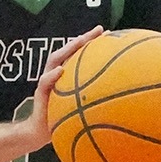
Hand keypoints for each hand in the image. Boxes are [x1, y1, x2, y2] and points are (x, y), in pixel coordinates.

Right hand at [18, 26, 105, 148]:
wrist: (41, 132)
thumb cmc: (64, 118)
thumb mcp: (81, 106)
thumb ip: (93, 97)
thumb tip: (119, 95)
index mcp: (68, 74)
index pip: (80, 54)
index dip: (94, 42)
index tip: (111, 33)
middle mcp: (57, 73)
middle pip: (69, 50)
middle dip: (84, 38)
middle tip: (99, 30)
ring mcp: (48, 81)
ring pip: (55, 59)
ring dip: (67, 49)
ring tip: (79, 41)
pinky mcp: (41, 92)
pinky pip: (45, 82)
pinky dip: (52, 76)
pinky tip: (60, 71)